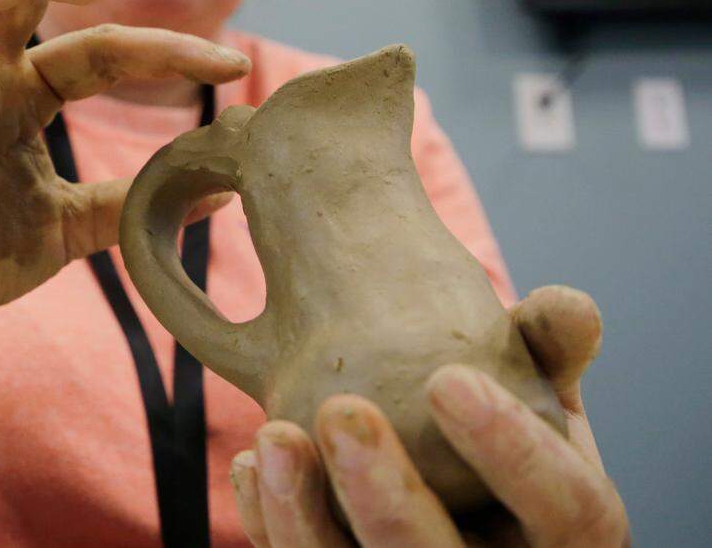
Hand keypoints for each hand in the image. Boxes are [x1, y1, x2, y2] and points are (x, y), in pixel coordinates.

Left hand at [230, 286, 630, 545]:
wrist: (457, 486)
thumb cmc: (504, 432)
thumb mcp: (537, 395)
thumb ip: (544, 352)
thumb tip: (568, 303)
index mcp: (573, 532)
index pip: (564, 507)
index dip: (511, 449)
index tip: (447, 378)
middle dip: (386, 493)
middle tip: (340, 410)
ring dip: (304, 513)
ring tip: (273, 435)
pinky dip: (274, 522)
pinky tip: (253, 464)